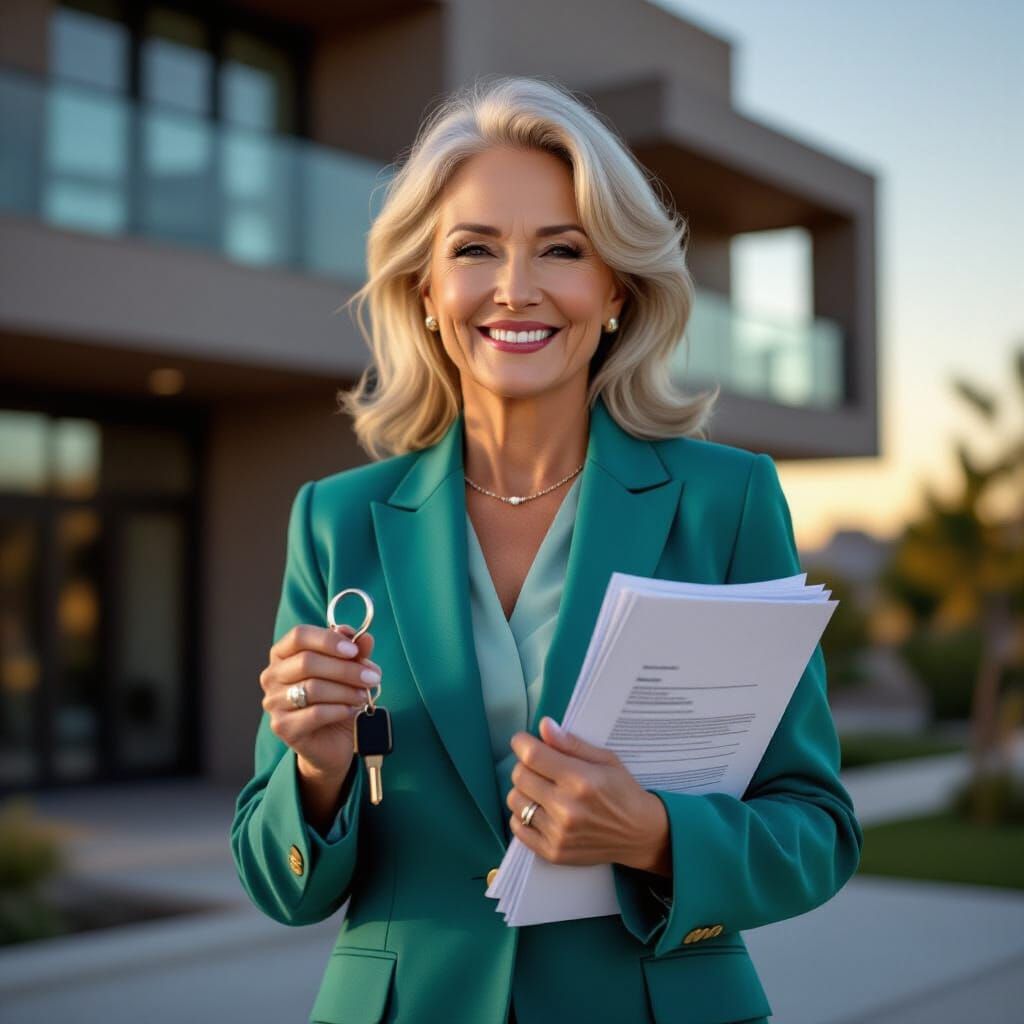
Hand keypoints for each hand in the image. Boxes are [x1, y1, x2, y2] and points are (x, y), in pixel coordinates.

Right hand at [259, 623, 379, 779]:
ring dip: (346, 690)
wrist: (332, 740)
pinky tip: (352, 710)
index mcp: (283, 653)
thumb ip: (356, 653)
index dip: (328, 640)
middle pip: (307, 662)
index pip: (299, 635)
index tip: (354, 651)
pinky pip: (315, 713)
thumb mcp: (349, 670)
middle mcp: (272, 675)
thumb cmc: (336, 699)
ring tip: (364, 695)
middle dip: (345, 669)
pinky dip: (339, 709)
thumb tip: (366, 638)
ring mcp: (274, 702)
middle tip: (372, 677)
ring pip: (313, 688)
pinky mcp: (282, 727)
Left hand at [506, 717, 670, 873]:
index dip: (522, 743)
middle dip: (524, 764)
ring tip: (540, 788)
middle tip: (538, 765)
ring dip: (523, 790)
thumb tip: (544, 726)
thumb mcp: (606, 760)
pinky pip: (518, 828)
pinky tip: (540, 809)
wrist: (640, 835)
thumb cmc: (623, 792)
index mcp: (580, 780)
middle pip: (519, 776)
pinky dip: (522, 815)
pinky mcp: (553, 852)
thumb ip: (572, 744)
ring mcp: (558, 833)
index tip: (523, 741)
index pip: (532, 756)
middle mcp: (567, 808)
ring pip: (514, 800)